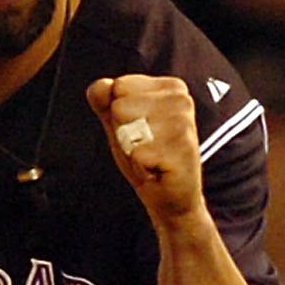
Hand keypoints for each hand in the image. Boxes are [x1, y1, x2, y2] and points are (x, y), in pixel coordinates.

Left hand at [87, 74, 206, 229]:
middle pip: (120, 106)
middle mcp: (182, 100)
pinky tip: (157, 171)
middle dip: (123, 133)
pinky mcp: (182, 150)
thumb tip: (100, 86)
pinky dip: (140, 168)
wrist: (170, 198)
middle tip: (145, 147)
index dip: (118, 115)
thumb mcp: (119, 125)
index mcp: (171, 88)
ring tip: (152, 158)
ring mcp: (184, 124)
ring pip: (127, 129)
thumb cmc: (147, 157)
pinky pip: (137, 154)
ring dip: (132, 152)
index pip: (118, 86)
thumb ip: (105, 101)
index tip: (139, 130)